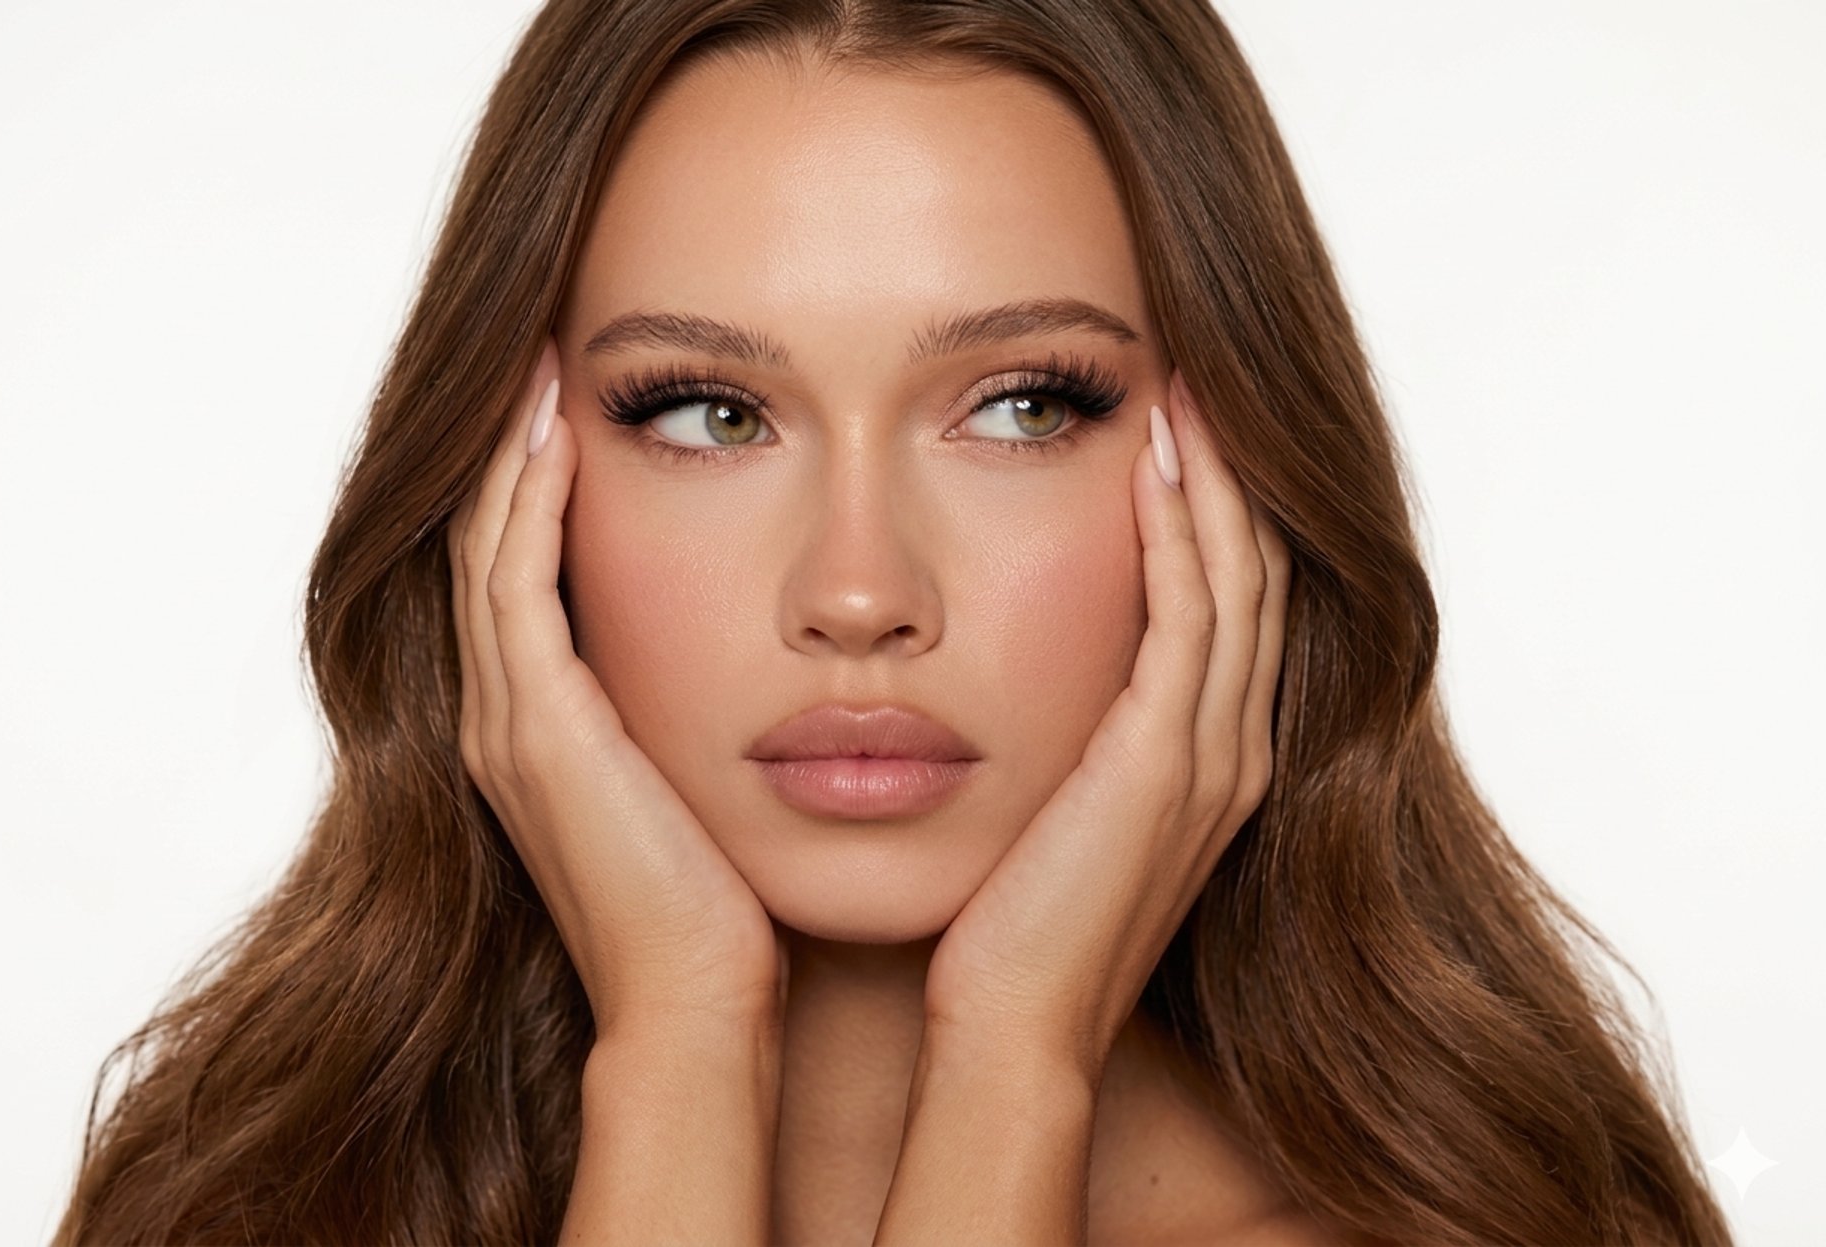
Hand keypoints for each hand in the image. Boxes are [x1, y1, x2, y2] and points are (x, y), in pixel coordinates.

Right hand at [448, 334, 784, 1041]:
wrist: (704, 998)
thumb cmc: (728, 901)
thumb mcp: (704, 778)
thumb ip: (701, 707)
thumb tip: (776, 647)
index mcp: (540, 728)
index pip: (519, 571)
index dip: (533, 483)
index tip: (575, 399)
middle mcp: (503, 718)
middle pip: (484, 545)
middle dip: (508, 449)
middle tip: (540, 353)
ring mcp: (506, 724)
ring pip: (484, 550)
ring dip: (508, 455)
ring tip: (540, 367)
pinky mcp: (534, 730)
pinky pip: (513, 586)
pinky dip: (527, 505)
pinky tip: (559, 433)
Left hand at [920, 368, 1292, 1078]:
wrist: (1014, 1026)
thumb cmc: (1014, 922)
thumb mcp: (1058, 805)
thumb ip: (1075, 734)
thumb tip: (1023, 665)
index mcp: (1210, 760)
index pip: (1237, 604)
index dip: (1222, 510)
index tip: (1182, 425)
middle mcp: (1232, 751)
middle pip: (1257, 577)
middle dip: (1233, 476)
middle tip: (1198, 380)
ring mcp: (1210, 759)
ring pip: (1237, 583)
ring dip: (1214, 481)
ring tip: (1183, 392)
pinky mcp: (1164, 766)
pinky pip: (1188, 620)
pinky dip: (1179, 536)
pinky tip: (1150, 464)